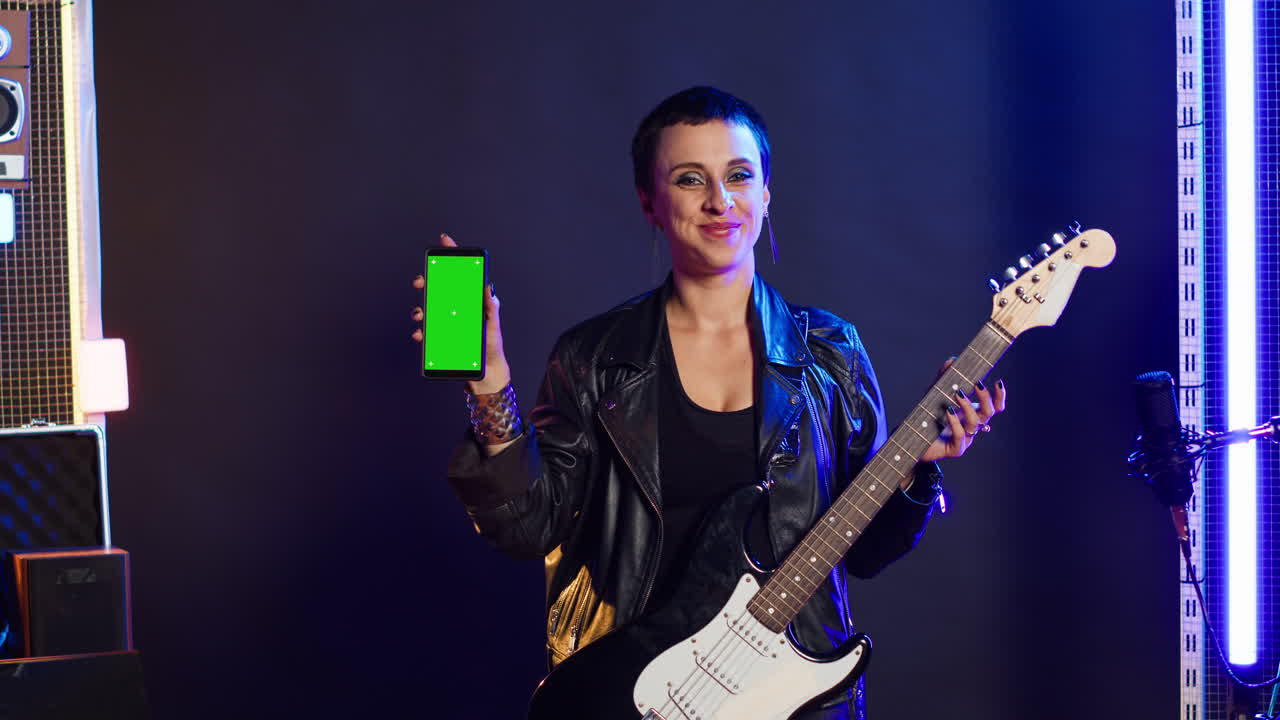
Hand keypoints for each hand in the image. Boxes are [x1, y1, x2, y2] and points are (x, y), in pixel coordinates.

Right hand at [412, 234, 511, 393]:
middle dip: (428, 281)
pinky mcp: (441, 338)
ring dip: (420, 309)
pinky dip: (420, 331)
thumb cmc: (492, 346)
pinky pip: (426, 331)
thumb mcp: (493, 325)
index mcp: (470, 301)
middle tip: (421, 282)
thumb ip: (491, 307)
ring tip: (420, 315)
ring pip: (428, 309)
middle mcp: (457, 308)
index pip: (461, 274)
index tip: (445, 241)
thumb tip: (488, 287)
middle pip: (439, 288)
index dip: (453, 256)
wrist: (486, 372)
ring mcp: (447, 322)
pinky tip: (420, 334)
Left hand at [920, 357, 1006, 462]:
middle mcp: (972, 426)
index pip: (994, 406)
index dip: (1000, 396)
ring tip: (957, 394)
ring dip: (967, 406)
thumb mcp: (934, 396)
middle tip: (977, 384)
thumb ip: (943, 378)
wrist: (912, 442)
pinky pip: (960, 436)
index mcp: (972, 413)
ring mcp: (965, 439)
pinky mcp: (955, 449)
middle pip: (989, 412)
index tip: (998, 381)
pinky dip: (956, 422)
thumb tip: (952, 360)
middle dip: (985, 397)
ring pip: (975, 423)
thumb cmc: (927, 419)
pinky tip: (948, 411)